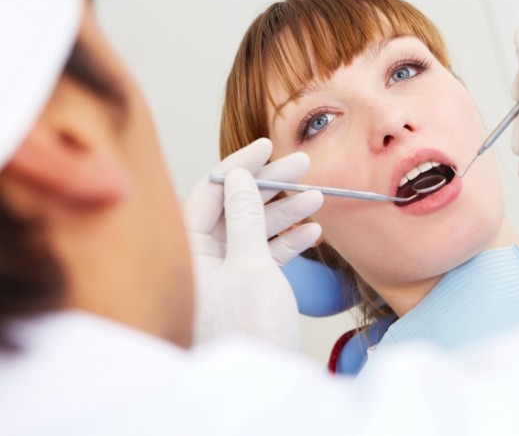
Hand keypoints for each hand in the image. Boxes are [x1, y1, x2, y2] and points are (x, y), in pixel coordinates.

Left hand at [184, 138, 322, 347]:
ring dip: (286, 213)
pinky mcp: (246, 290)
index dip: (240, 167)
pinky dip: (289, 243)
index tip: (268, 145)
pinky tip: (313, 231)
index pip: (210, 193)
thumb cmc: (250, 330)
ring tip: (317, 196)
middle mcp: (202, 260)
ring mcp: (225, 275)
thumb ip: (244, 216)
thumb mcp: (250, 266)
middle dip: (270, 186)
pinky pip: (266, 256)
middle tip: (302, 164)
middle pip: (235, 208)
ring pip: (254, 231)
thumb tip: (237, 177)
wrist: (264, 385)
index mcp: (188, 251)